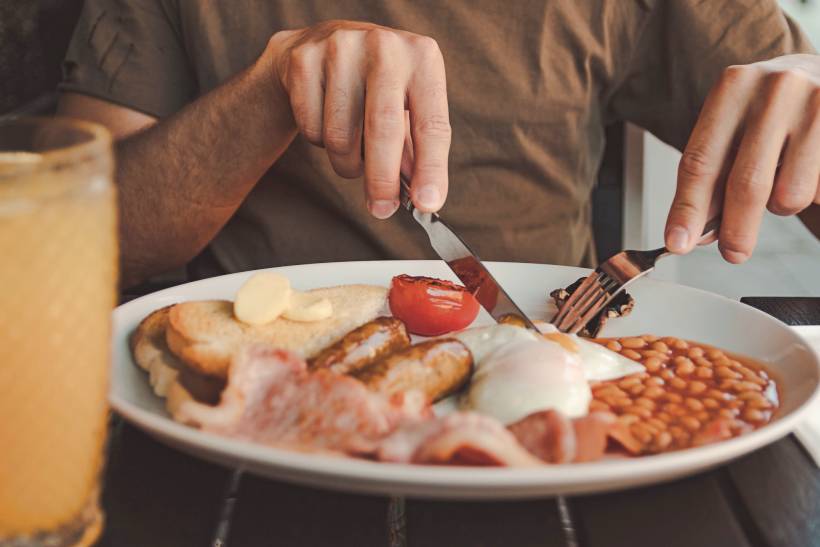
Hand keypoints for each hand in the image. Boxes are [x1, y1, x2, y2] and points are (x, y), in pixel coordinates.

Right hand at [265, 20, 449, 217]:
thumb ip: (415, 153)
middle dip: (382, 181)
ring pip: (341, 136)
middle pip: (383, 129)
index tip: (427, 204)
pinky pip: (312, 128)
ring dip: (347, 162)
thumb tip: (422, 199)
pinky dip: (319, 142)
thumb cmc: (377, 88)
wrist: (322, 45)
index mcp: (422, 58)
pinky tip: (326, 121)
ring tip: (353, 151)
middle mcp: (384, 47)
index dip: (430, 169)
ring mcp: (340, 49)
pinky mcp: (304, 60)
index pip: (432, 124)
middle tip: (382, 210)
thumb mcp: (408, 109)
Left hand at [665, 54, 819, 262]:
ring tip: (783, 185)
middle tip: (732, 252)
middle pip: (746, 183)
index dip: (687, 209)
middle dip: (736, 230)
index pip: (701, 162)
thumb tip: (694, 231)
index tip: (678, 242)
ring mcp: (818, 103)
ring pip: (790, 194)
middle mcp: (776, 89)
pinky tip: (809, 170)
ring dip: (781, 206)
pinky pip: (819, 191)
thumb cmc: (771, 110)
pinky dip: (810, 195)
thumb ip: (713, 176)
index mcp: (733, 87)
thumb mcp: (734, 130)